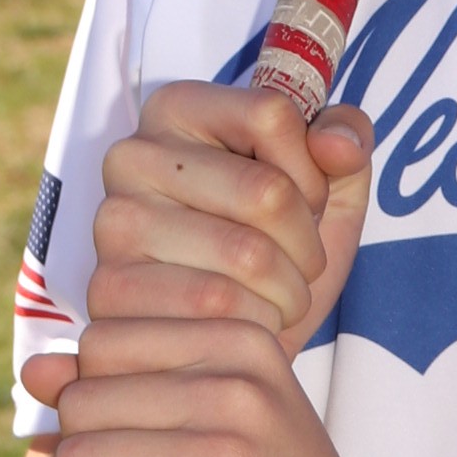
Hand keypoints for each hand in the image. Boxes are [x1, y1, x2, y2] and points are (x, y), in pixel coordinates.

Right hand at [81, 79, 373, 357]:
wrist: (231, 347)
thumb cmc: (278, 253)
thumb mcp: (328, 187)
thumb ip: (345, 141)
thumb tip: (336, 146)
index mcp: (178, 109)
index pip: (272, 114)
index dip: (313, 172)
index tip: (305, 203)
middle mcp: (133, 155)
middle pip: (265, 190)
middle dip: (308, 244)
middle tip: (300, 266)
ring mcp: (115, 221)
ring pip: (248, 253)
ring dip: (289, 290)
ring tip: (280, 297)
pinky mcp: (110, 285)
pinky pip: (217, 303)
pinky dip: (256, 321)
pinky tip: (248, 323)